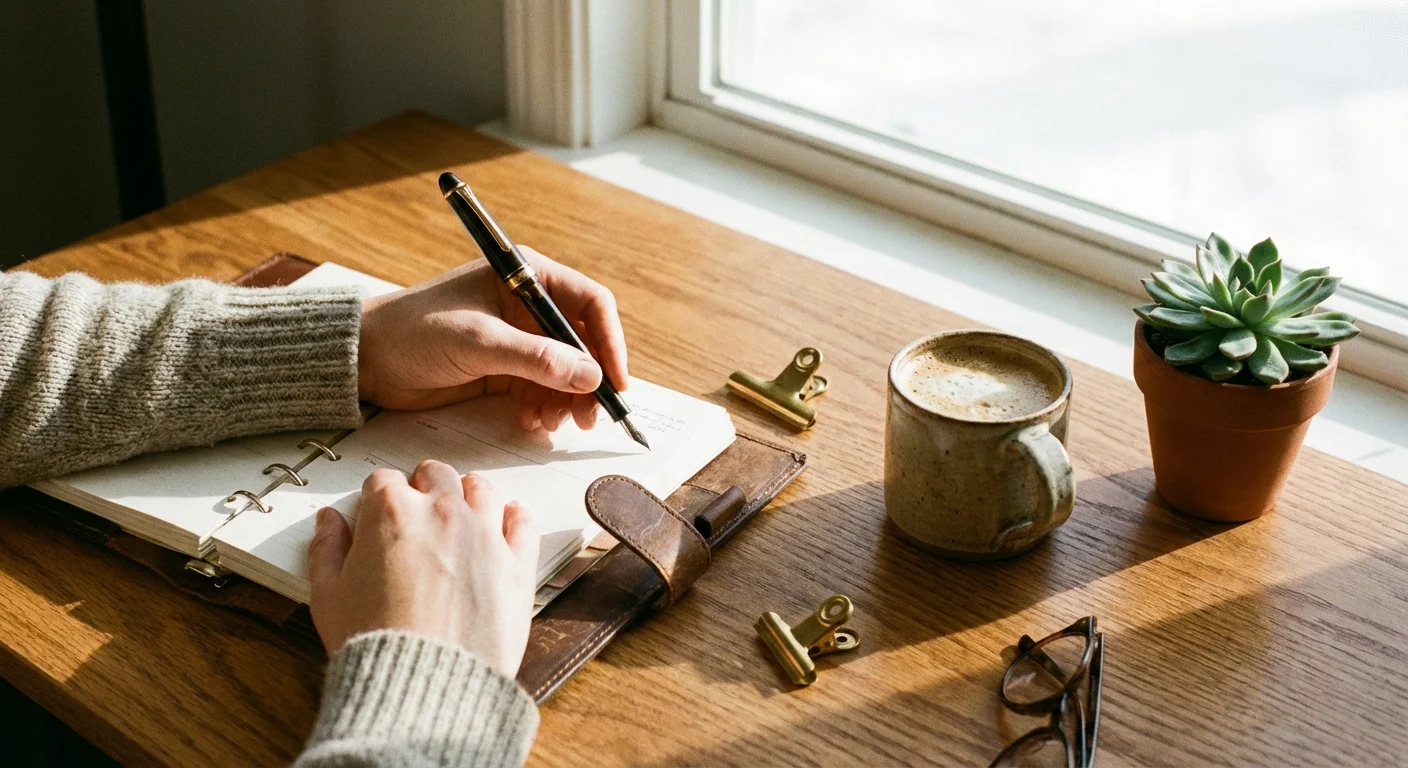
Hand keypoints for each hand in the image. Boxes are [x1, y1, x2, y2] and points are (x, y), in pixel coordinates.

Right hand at [307, 463, 539, 676]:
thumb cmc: (375, 644)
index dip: (377, 499)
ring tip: (461, 515)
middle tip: (418, 515)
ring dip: (468, 495)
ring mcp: (485, 533)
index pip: (383, 480)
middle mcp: (442, 512)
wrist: (424, 684)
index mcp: (392, 513)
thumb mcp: (328, 597)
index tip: (378, 516)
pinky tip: (506, 523)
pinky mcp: (517, 562)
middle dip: (423, 488)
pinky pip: (523, 520)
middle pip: (435, 474)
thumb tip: (329, 522)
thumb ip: (326, 549)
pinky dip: (515, 517)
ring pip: (482, 488)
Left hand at [358, 246, 629, 431]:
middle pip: (583, 342)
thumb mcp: (478, 341)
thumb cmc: (414, 330)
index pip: (589, 304)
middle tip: (590, 416)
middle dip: (589, 380)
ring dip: (568, 399)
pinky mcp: (504, 368)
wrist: (367, 358)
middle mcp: (528, 305)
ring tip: (555, 422)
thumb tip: (590, 376)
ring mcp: (518, 338)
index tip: (615, 381)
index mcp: (525, 276)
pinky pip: (542, 389)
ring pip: (565, 371)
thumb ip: (536, 358)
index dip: (609, 342)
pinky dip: (545, 407)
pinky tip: (533, 420)